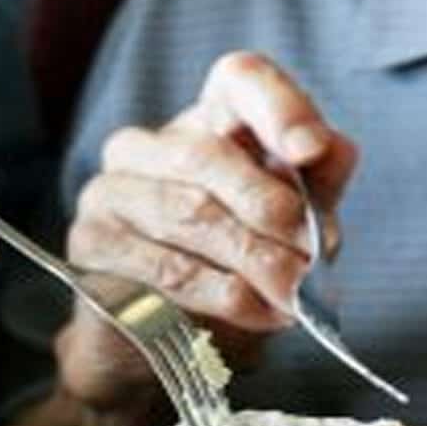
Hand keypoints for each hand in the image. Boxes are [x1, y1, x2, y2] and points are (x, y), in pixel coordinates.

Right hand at [54, 51, 357, 414]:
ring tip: (294, 295)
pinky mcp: (90, 243)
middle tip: (311, 256)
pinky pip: (163, 265)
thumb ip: (313, 186)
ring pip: (188, 212)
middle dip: (270, 207)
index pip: (239, 80)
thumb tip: (336, 148)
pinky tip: (259, 312)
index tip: (310, 151)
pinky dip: (222, 293)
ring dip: (253, 259)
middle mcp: (146, 146)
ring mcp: (109, 191)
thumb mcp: (287, 229)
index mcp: (205, 123)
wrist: (164, 346)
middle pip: (208, 154)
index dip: (278, 107)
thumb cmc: (230, 272)